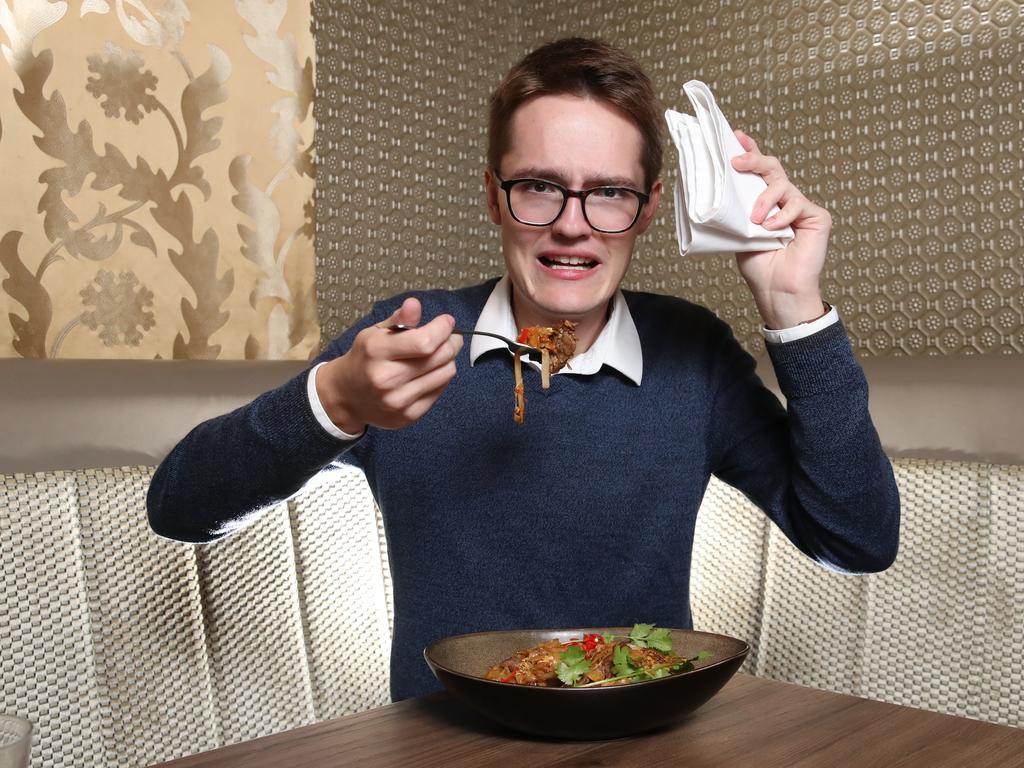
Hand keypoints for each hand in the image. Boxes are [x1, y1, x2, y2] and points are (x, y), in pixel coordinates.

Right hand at [316, 297, 463, 432]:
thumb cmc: (365, 359)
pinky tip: (431, 372)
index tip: (447, 322)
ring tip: (440, 354)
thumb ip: (398, 319)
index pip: (424, 341)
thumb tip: (415, 304)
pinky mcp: (408, 415)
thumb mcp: (374, 333)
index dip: (442, 329)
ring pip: (445, 374)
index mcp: (376, 352)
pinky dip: (441, 377)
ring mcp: (398, 400)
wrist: (346, 397)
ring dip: (449, 360)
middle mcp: (387, 378)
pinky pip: (440, 391)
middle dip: (451, 342)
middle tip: (451, 337)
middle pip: (439, 357)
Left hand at [730, 129, 830, 328]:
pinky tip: (773, 229)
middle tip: (736, 162)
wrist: (777, 289)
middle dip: (754, 161)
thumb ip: (736, 209)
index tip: (736, 136)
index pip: (758, 172)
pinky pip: (797, 204)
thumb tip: (717, 187)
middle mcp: (783, 200)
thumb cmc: (759, 265)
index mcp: (764, 202)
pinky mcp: (817, 216)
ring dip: (764, 199)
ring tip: (755, 219)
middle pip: (772, 168)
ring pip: (782, 184)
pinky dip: (782, 215)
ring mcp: (801, 207)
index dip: (750, 151)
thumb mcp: (738, 232)